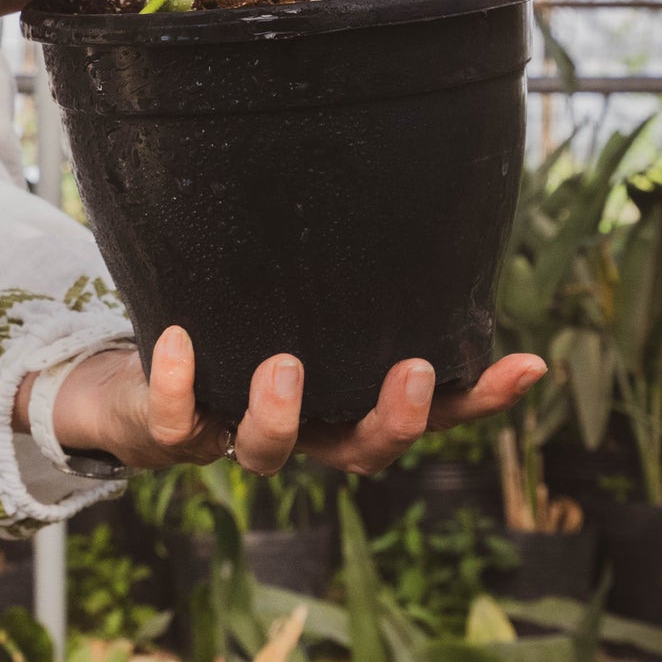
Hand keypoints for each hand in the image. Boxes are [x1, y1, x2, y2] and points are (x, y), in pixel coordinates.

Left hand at [19, 325, 546, 475]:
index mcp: (342, 407)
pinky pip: (175, 425)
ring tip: (284, 364)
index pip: (428, 414)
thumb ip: (345, 283)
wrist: (133, 388)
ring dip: (280, 416)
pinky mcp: (173, 434)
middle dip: (393, 421)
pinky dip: (178, 385)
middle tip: (413, 371)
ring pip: (268, 455)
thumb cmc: (232, 335)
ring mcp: (236, 437)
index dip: (478, 400)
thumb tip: (407, 206)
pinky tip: (177, 337)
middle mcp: (301, 432)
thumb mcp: (298, 309)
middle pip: (361, 453)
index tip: (529, 365)